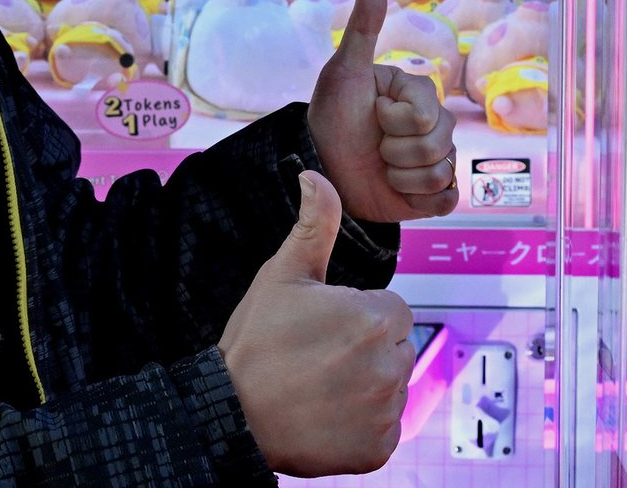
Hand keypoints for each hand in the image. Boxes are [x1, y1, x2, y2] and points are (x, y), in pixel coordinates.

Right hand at [220, 171, 415, 475]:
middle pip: (393, 347)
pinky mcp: (379, 449)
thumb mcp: (282, 275)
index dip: (355, 315)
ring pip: (389, 387)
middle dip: (364, 349)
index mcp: (376, 318)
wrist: (233, 413)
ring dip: (364, 386)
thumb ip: (313, 225)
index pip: (389, 310)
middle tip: (318, 356)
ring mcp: (386, 412)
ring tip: (319, 385)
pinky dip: (360, 425)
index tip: (322, 327)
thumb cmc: (257, 342)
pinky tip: (326, 414)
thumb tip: (315, 176)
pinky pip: (382, 429)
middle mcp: (390, 366)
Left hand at [308, 0, 458, 223]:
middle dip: (395, 151)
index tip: (372, 114)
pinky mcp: (434, 193)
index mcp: (419, 95)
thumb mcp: (343, 71)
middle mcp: (435, 125)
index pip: (425, 115)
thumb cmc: (332, 116)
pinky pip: (446, 199)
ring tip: (381, 167)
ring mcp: (437, 158)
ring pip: (442, 173)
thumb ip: (362, 29)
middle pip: (439, 144)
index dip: (392, 120)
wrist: (322, 168)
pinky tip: (395, 188)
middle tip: (374, 145)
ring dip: (401, 176)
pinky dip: (417, 198)